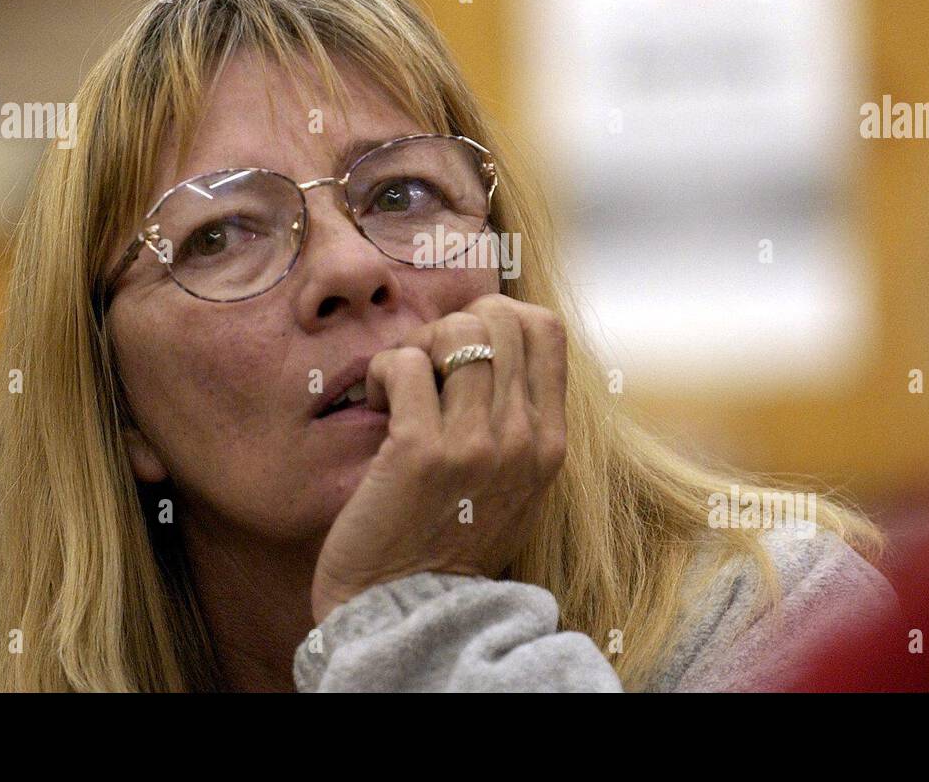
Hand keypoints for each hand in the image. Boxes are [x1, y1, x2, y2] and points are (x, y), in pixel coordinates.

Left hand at [309, 294, 568, 623]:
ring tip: (400, 387)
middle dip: (453, 324)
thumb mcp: (513, 482)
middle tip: (426, 365)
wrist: (409, 610)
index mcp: (550, 441)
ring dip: (415, 347)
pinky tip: (378, 403)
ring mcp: (477, 445)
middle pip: (501, 317)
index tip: (463, 349)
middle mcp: (523, 438)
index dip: (499, 316)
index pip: (546, 328)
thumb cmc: (449, 539)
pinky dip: (384, 371)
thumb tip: (497, 343)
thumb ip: (518, 420)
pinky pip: (407, 364)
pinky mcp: (422, 453)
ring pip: (454, 332)